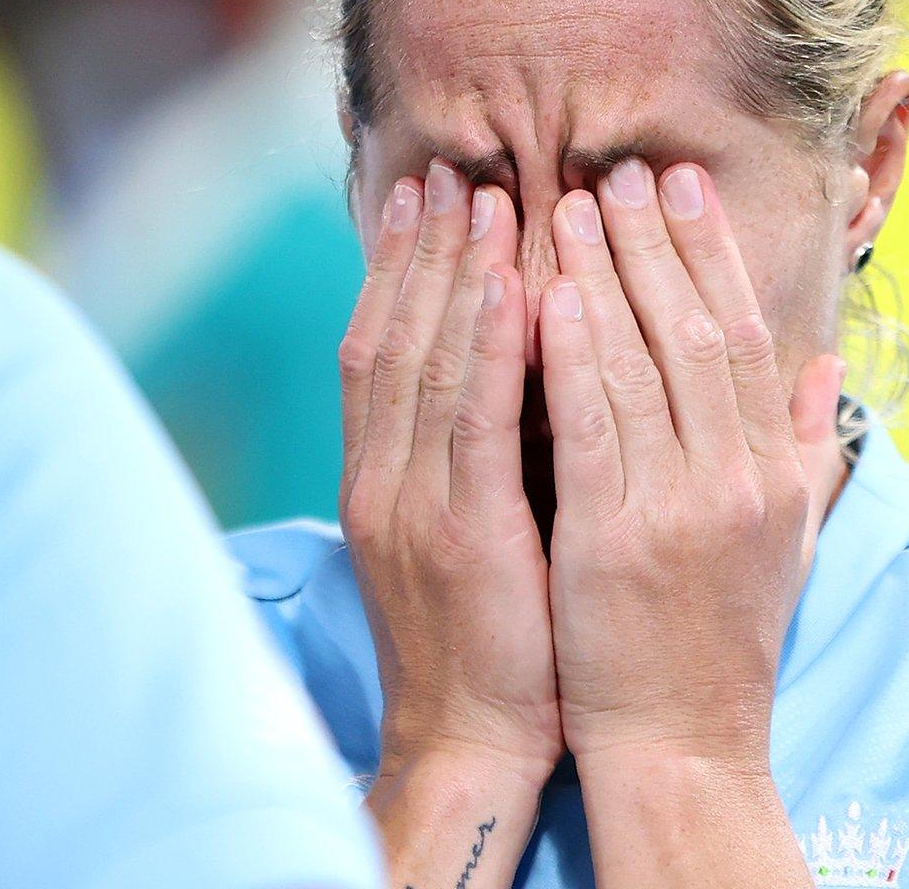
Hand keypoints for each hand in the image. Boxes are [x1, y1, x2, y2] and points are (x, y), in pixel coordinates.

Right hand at [338, 160, 560, 784]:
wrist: (470, 742)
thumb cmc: (496, 640)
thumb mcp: (477, 532)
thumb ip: (487, 450)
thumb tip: (524, 370)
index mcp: (387, 475)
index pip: (385, 345)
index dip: (404, 266)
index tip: (431, 194)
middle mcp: (384, 476)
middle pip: (396, 333)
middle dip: (425, 246)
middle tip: (453, 167)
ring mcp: (413, 501)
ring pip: (428, 358)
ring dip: (455, 270)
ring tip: (481, 193)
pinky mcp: (459, 530)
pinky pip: (473, 420)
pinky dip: (488, 345)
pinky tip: (510, 285)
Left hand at [539, 158, 845, 769]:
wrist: (683, 743)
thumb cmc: (722, 642)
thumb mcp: (787, 541)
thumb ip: (801, 447)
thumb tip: (825, 366)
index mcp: (772, 471)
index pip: (744, 335)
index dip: (710, 254)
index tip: (679, 187)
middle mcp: (735, 478)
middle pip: (695, 330)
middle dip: (654, 241)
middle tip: (617, 170)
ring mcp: (677, 506)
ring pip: (639, 361)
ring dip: (603, 273)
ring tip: (570, 204)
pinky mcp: (614, 537)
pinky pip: (590, 424)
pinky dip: (568, 352)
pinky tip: (544, 292)